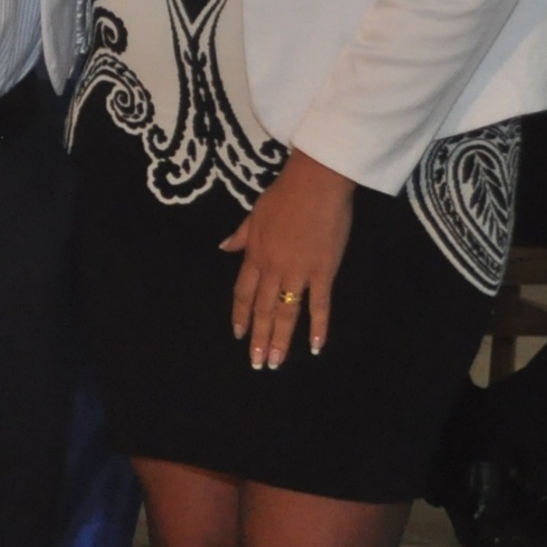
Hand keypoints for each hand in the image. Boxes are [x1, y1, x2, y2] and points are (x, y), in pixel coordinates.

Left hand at [218, 150, 357, 370]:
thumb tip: (223, 247)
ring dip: (280, 339)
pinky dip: (318, 327)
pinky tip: (316, 347)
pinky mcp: (323, 272)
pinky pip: (319, 305)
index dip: (240, 315)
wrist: (316, 183)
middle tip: (257, 363)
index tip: (238, 335)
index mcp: (255, 255)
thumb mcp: (255, 213)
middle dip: (259, 338)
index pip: (243, 293)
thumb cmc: (285, 194)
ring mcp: (298, 273)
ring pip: (286, 313)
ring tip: (276, 363)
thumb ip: (241, 235)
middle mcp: (273, 269)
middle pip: (263, 309)